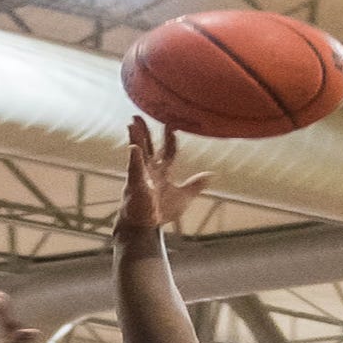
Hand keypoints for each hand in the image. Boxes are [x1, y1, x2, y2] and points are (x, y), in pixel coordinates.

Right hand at [117, 117, 211, 231]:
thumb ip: (196, 185)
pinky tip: (134, 148)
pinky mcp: (134, 185)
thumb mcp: (183, 197)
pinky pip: (134, 170)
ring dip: (135, 138)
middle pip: (147, 145)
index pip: (167, 150)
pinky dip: (134, 160)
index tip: (172, 125)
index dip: (170, 138)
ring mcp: (140, 175)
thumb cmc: (160, 212)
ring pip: (137, 152)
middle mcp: (149, 170)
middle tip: (140, 114)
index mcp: (161, 171)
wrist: (145, 227)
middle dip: (145, 130)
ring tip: (132, 123)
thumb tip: (211, 175)